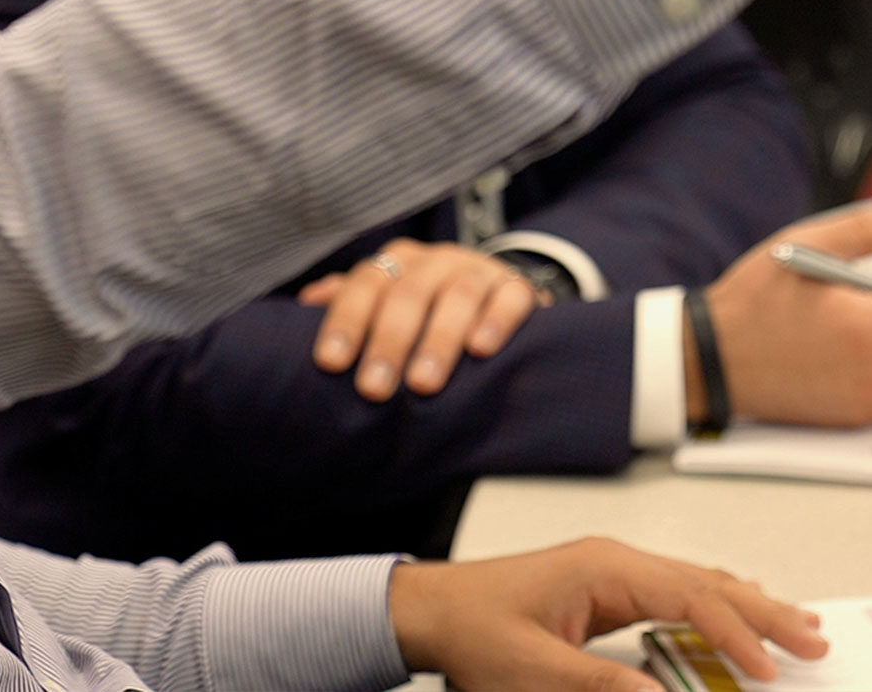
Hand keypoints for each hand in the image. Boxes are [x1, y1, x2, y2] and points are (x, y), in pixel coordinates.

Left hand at [297, 238, 545, 400]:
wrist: (498, 291)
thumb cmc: (430, 305)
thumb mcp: (390, 299)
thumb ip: (351, 301)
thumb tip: (305, 303)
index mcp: (397, 262)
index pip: (364, 285)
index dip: (346, 322)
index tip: (331, 363)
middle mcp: (434, 260)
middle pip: (406, 295)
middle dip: (388, 343)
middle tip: (373, 388)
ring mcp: (477, 270)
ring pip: (456, 297)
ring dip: (437, 340)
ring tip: (422, 383)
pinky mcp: (517, 286)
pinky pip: (509, 298)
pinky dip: (495, 321)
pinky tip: (481, 350)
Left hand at [390, 538, 826, 691]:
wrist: (428, 609)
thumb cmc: (472, 631)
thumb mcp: (538, 672)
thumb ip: (603, 685)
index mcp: (601, 570)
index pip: (688, 595)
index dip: (734, 633)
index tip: (769, 669)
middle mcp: (610, 561)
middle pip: (701, 580)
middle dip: (759, 609)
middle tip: (813, 638)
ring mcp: (606, 571)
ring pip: (689, 583)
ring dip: (740, 605)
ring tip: (791, 625)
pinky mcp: (600, 588)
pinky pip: (668, 593)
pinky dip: (707, 606)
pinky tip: (731, 616)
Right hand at [698, 203, 871, 427]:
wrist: (711, 360)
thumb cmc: (754, 302)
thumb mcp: (802, 246)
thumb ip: (862, 227)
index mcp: (870, 328)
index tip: (863, 289)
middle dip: (870, 313)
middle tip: (855, 304)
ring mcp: (870, 400)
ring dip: (868, 337)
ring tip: (848, 325)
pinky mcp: (859, 417)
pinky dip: (866, 364)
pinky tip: (841, 347)